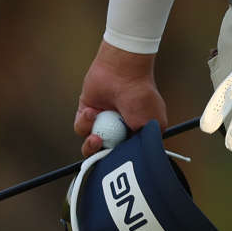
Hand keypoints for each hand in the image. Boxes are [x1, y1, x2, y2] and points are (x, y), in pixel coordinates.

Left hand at [74, 42, 168, 158]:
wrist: (122, 72)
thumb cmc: (141, 96)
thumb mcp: (150, 124)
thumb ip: (142, 144)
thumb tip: (133, 158)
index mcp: (137, 132)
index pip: (126, 153)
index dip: (119, 158)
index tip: (114, 157)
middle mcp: (120, 128)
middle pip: (106, 151)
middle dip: (100, 150)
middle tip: (99, 141)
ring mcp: (104, 121)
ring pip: (91, 142)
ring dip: (91, 135)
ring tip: (96, 122)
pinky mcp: (88, 112)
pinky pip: (81, 127)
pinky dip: (84, 121)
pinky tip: (92, 110)